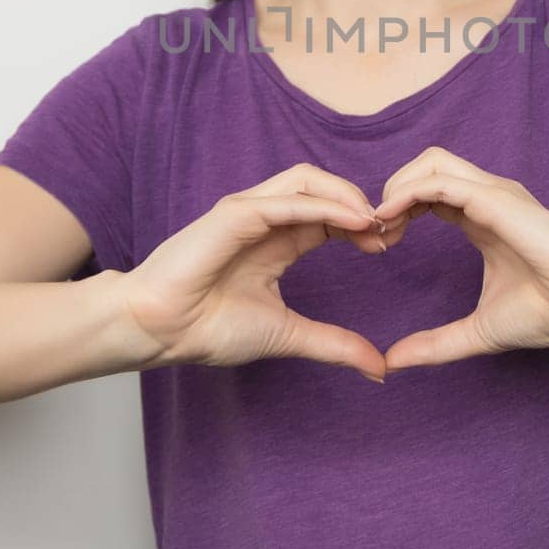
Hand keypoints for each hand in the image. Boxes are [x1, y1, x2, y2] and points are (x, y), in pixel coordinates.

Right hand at [123, 163, 390, 381]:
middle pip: (324, 188)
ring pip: (306, 181)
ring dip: (346, 195)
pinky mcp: (234, 214)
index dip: (361, 223)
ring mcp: (248, 211)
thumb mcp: (288, 334)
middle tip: (388, 231)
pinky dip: (323, 205)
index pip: (329, 215)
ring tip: (373, 221)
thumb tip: (380, 367)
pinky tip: (352, 220)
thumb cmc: (208, 328)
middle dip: (360, 203)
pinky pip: (286, 200)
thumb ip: (334, 344)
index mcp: (277, 240)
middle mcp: (265, 218)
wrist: (160, 331)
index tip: (387, 246)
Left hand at [372, 147, 548, 372]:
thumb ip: (436, 344)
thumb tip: (394, 362)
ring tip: (381, 225)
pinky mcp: (494, 198)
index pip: (428, 195)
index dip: (398, 212)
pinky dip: (407, 193)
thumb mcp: (477, 331)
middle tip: (376, 233)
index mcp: (481, 219)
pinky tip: (389, 218)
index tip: (381, 244)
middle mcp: (484, 199)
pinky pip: (440, 181)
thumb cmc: (548, 311)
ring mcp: (491, 194)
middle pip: (425, 167)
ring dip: (396, 187)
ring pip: (430, 162)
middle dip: (392, 192)